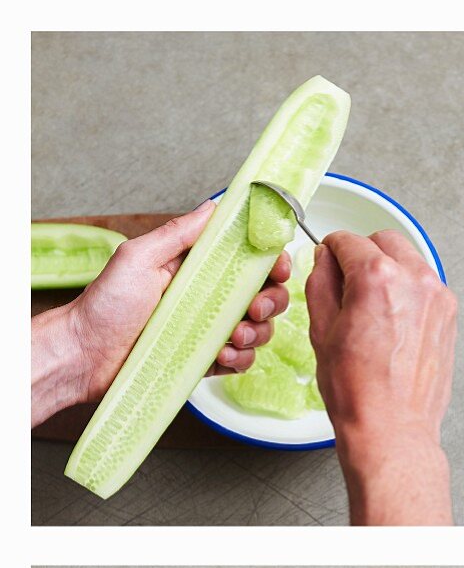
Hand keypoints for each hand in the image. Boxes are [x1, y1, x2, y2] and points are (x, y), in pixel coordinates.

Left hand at [31, 201, 289, 426]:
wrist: (84, 355)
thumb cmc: (104, 305)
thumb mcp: (139, 257)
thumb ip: (178, 233)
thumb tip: (213, 206)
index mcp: (197, 268)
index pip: (248, 260)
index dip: (271, 263)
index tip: (276, 267)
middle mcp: (207, 297)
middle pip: (264, 295)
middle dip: (271, 302)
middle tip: (253, 308)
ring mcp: (207, 330)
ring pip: (257, 330)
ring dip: (256, 333)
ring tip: (233, 337)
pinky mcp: (203, 360)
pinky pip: (239, 361)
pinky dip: (239, 360)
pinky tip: (221, 357)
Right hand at [306, 230, 456, 524]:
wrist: (391, 430)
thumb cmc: (357, 394)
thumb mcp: (322, 333)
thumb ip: (321, 285)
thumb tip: (323, 263)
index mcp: (377, 278)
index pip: (348, 242)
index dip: (330, 250)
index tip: (326, 260)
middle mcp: (413, 280)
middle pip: (383, 242)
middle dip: (361, 255)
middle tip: (345, 282)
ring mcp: (436, 298)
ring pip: (408, 261)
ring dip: (386, 271)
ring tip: (368, 307)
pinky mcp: (448, 316)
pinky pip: (423, 287)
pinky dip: (405, 292)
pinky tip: (389, 322)